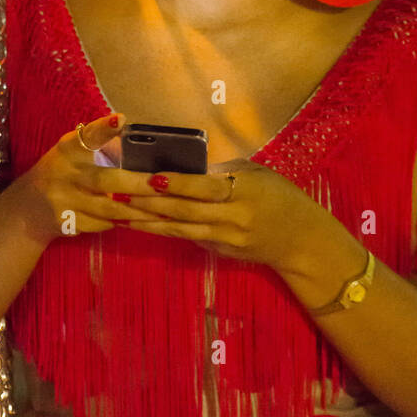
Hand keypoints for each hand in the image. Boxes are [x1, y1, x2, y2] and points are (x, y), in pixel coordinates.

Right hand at [16, 113, 163, 244]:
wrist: (28, 208)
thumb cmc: (62, 171)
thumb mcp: (72, 151)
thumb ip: (97, 144)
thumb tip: (136, 136)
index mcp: (68, 150)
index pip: (87, 136)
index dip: (103, 129)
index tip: (120, 120)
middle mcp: (65, 174)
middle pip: (105, 180)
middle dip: (137, 183)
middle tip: (162, 183)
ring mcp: (65, 202)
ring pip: (108, 208)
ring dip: (138, 209)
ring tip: (165, 208)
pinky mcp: (69, 224)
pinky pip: (103, 224)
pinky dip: (125, 222)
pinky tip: (145, 221)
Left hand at [118, 158, 330, 273]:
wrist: (300, 240)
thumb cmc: (278, 196)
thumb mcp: (255, 175)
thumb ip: (221, 172)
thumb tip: (183, 165)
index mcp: (243, 191)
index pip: (204, 187)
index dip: (177, 183)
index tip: (149, 176)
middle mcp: (232, 217)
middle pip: (184, 209)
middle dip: (148, 201)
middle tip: (116, 192)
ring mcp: (224, 238)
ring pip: (178, 228)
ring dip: (145, 220)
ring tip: (117, 210)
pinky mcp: (218, 251)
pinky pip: (185, 237)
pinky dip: (160, 230)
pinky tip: (138, 224)